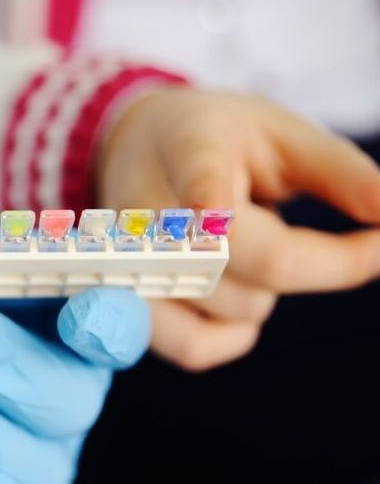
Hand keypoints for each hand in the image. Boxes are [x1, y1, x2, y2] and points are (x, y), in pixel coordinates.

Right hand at [99, 88, 379, 369]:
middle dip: (326, 261)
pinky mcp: (126, 304)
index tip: (210, 208)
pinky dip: (234, 335)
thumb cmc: (218, 142)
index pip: (198, 175)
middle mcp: (147, 208)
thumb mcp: (281, 135)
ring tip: (251, 246)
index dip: (205, 196)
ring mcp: (128, 261)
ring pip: (238, 309)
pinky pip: (194, 348)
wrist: (137, 150)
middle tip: (356, 238)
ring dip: (269, 288)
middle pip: (254, 263)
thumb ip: (339, 171)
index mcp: (190, 146)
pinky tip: (239, 296)